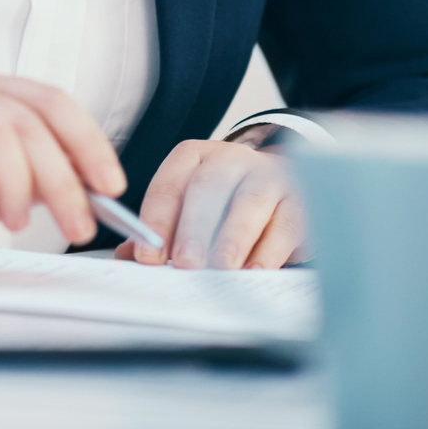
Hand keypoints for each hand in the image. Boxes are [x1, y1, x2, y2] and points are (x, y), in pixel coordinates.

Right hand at [0, 69, 125, 272]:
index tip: (110, 185)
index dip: (88, 142)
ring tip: (17, 222)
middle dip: (62, 178)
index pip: (52, 101)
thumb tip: (96, 187)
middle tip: (77, 223)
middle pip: (28, 120)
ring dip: (17, 184)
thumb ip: (44, 177)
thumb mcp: (5, 186)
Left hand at [115, 137, 304, 268]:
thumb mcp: (190, 207)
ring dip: (234, 238)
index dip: (156, 220)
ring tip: (222, 268)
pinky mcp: (300, 199)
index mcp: (194, 157)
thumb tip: (127, 257)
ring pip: (251, 201)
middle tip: (184, 263)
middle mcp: (231, 159)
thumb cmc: (224, 203)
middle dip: (194, 228)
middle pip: (209, 187)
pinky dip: (270, 250)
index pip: (169, 184)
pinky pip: (285, 223)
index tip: (148, 255)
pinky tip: (256, 271)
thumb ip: (161, 231)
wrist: (282, 185)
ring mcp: (268, 175)